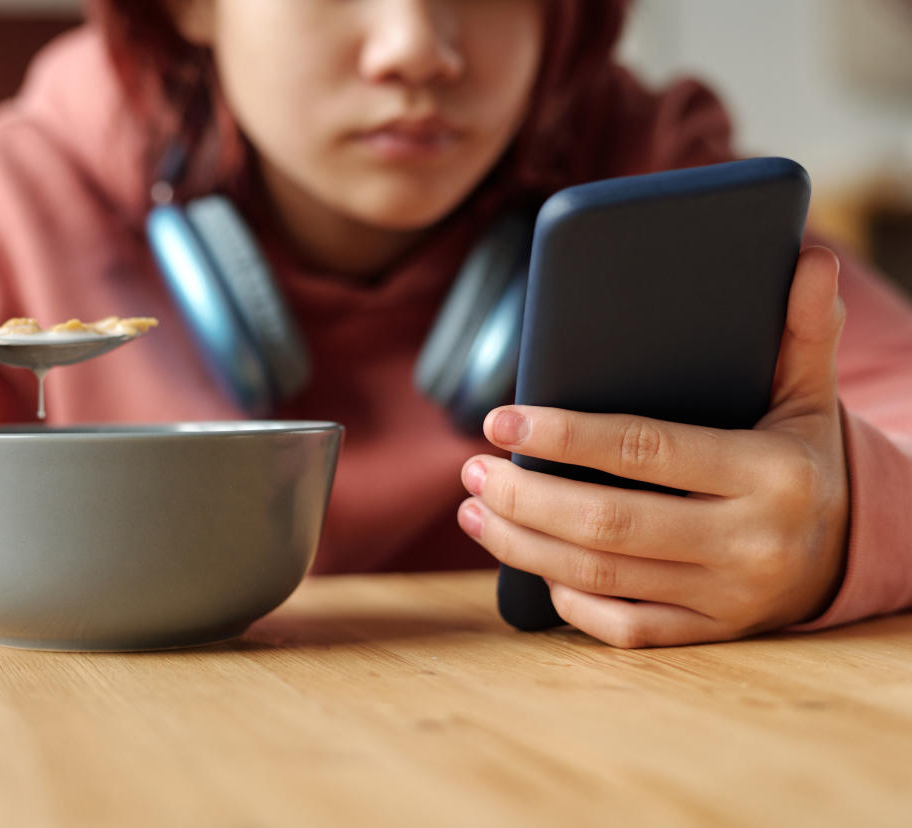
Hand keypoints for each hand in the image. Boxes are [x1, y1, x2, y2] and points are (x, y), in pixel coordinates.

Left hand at [458, 246, 848, 646]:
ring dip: (524, 545)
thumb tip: (807, 255)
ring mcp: (728, 597)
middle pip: (609, 522)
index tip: (501, 419)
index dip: (564, 436)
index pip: (646, 449)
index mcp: (770, 473)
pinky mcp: (711, 633)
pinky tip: (532, 566)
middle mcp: (750, 542)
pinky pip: (626, 629)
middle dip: (525, 497)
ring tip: (474, 511)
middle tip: (472, 470)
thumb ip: (803, 329)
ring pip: (603, 577)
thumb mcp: (809, 394)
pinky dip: (571, 601)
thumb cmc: (803, 458)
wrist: (853, 551)